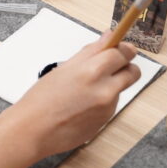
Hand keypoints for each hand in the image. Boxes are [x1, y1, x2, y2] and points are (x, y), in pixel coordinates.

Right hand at [12, 34, 140, 157]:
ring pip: (120, 88)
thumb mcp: (63, 68)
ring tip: (84, 90)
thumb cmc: (41, 99)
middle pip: (133, 71)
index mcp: (92, 71)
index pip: (123, 52)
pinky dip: (101, 102)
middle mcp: (105, 90)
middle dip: (125, 66)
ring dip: (110, 85)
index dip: (123, 48)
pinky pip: (111, 105)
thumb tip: (108, 37)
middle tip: (110, 66)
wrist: (33, 130)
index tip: (120, 48)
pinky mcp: (105, 121)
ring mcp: (107, 108)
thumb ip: (90, 51)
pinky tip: (82, 105)